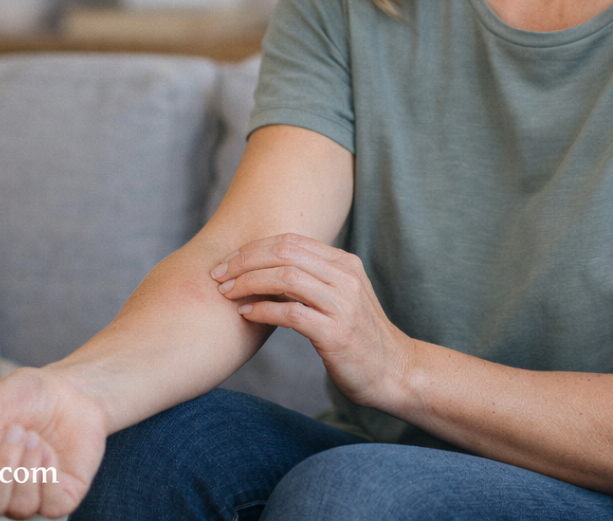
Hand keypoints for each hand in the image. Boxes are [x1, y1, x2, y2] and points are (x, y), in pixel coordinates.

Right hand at [0, 365, 107, 517]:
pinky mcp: (57, 499)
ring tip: (34, 436)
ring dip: (25, 464)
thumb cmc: (26, 395)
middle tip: (16, 428)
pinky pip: (48, 505)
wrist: (73, 389)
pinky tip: (49, 452)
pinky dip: (47, 473)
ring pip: (15, 507)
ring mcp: (25, 499)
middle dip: (1, 461)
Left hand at [211, 233, 413, 408]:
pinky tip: (247, 314)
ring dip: (249, 283)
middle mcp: (345, 277)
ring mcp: (343, 304)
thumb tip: (260, 269)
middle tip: (219, 275)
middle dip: (245, 260)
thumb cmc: (357, 336)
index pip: (290, 240)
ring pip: (286, 278)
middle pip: (285, 252)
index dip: (253, 248)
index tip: (227, 261)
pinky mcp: (337, 334)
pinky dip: (263, 311)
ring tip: (228, 294)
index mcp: (344, 263)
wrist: (393, 372)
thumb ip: (310, 279)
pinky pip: (291, 313)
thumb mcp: (339, 296)